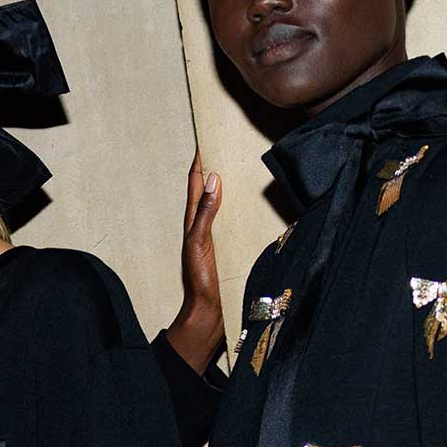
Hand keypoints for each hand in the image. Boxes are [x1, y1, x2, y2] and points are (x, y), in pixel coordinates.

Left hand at [162, 151, 223, 376]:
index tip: (205, 133)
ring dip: (230, 181)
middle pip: (210, 186)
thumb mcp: (199, 243)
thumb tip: (212, 179)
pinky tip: (252, 198)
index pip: (196, 180)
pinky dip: (241, 202)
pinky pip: (235, 216)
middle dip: (216, 162)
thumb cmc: (200, 280)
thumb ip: (205, 213)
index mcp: (193, 220)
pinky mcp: (229, 244)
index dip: (199, 157)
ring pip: (223, 200)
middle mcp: (205, 223)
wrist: (209, 313)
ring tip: (241, 160)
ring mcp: (217, 234)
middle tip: (227, 138)